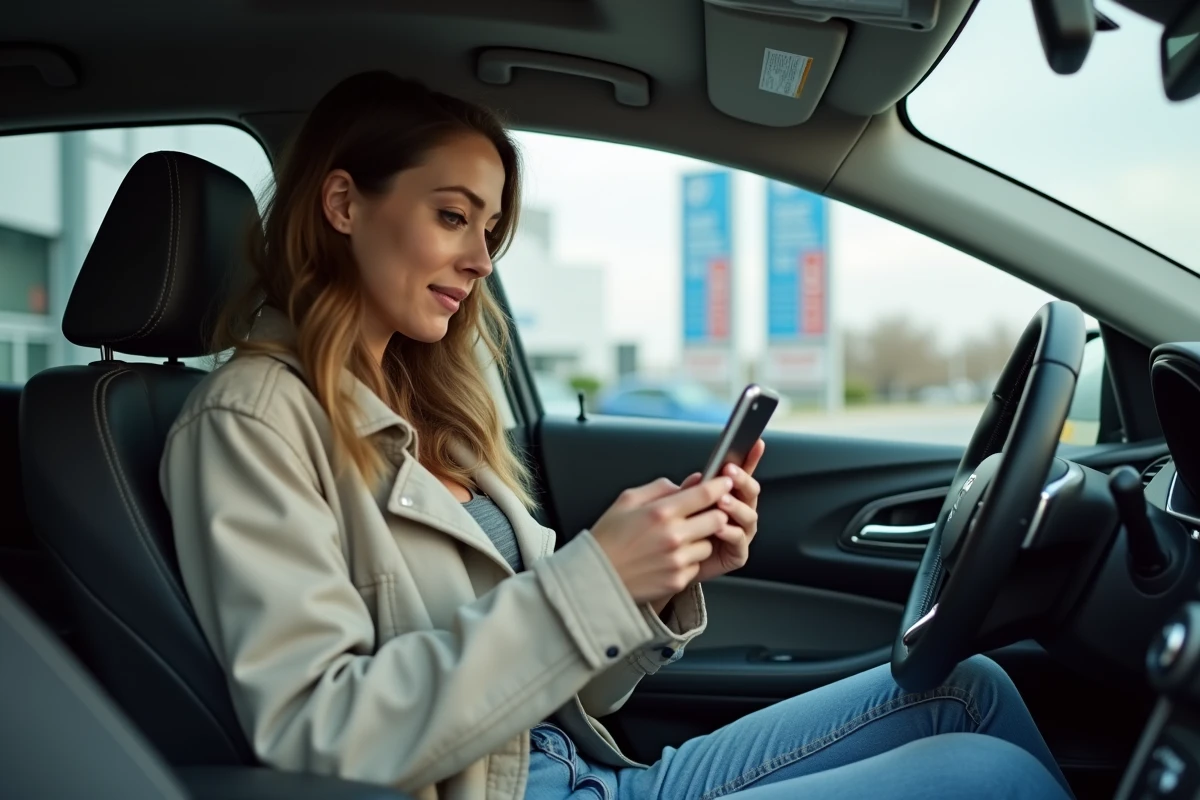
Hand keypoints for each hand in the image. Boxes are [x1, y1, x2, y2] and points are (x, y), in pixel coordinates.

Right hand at [591, 475, 734, 604]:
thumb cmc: (608, 538)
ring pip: (709, 544)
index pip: (704, 494)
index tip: (725, 482)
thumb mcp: (626, 501)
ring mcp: (677, 560)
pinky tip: (668, 558)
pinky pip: (697, 564)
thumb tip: (687, 483)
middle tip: (704, 513)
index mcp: (660, 512)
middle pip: (717, 519)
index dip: (720, 486)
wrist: (595, 578)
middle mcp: (673, 536)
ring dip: (701, 539)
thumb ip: (659, 488)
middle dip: (715, 513)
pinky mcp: (678, 580)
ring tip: (677, 540)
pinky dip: (689, 559)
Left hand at [677, 439, 764, 582]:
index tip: (755, 442)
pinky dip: (731, 532)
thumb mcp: (677, 505)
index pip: (741, 474)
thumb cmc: (674, 532)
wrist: (666, 565)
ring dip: (736, 506)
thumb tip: (699, 477)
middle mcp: (737, 512)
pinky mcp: (737, 553)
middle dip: (742, 480)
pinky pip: (739, 540)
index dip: (750, 458)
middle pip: (750, 492)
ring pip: (749, 515)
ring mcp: (740, 532)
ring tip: (722, 501)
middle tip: (730, 472)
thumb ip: (689, 492)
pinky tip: (719, 527)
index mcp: (726, 496)